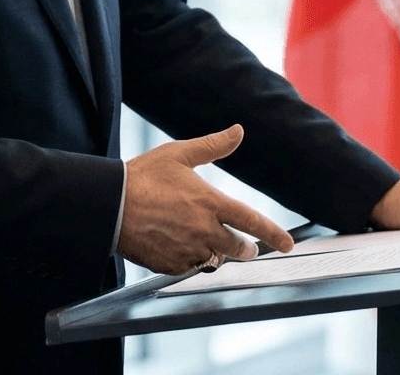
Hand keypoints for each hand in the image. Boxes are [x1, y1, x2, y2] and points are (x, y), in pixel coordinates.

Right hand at [117, 124, 294, 274]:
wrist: (111, 204)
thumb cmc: (144, 175)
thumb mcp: (179, 153)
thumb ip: (212, 145)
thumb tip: (239, 131)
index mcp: (210, 202)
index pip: (251, 221)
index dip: (273, 234)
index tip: (288, 245)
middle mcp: (203, 230)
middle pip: (237, 248)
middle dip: (245, 248)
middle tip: (247, 248)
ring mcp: (187, 250)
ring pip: (214, 259)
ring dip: (217, 253)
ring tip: (209, 243)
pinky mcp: (170, 264)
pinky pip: (190, 267)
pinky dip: (192, 260)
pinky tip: (181, 246)